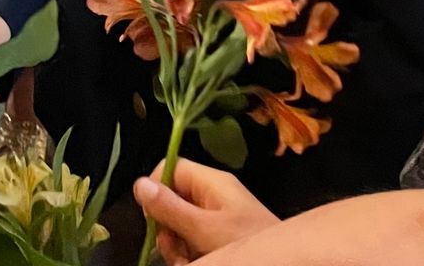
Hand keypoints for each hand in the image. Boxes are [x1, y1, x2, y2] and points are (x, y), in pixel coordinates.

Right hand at [133, 160, 279, 265]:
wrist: (284, 264)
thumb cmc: (245, 243)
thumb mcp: (203, 229)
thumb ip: (170, 208)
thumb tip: (139, 183)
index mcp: (211, 182)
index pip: (169, 168)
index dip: (156, 190)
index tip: (154, 218)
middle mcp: (212, 195)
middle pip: (172, 201)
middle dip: (168, 229)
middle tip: (176, 249)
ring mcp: (218, 217)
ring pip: (180, 226)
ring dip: (178, 248)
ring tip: (189, 261)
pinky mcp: (221, 238)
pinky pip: (194, 241)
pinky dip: (191, 255)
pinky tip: (198, 262)